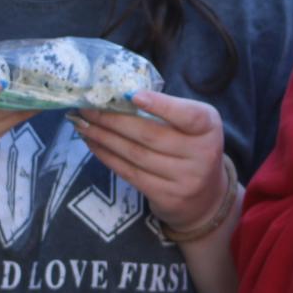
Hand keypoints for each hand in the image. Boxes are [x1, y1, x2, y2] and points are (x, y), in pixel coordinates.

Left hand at [72, 92, 227, 232]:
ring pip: (135, 154)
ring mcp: (185, 178)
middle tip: (87, 108)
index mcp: (209, 128)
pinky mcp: (167, 196)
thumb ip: (170, 112)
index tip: (133, 96)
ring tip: (83, 125)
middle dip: (113, 120)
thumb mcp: (194, 127)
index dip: (162, 106)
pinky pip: (130, 173)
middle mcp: (202, 154)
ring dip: (104, 138)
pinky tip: (94, 145)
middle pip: (150, 135)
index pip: (188, 115)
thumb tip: (122, 96)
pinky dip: (108, 157)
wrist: (206, 196)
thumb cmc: (193, 149)